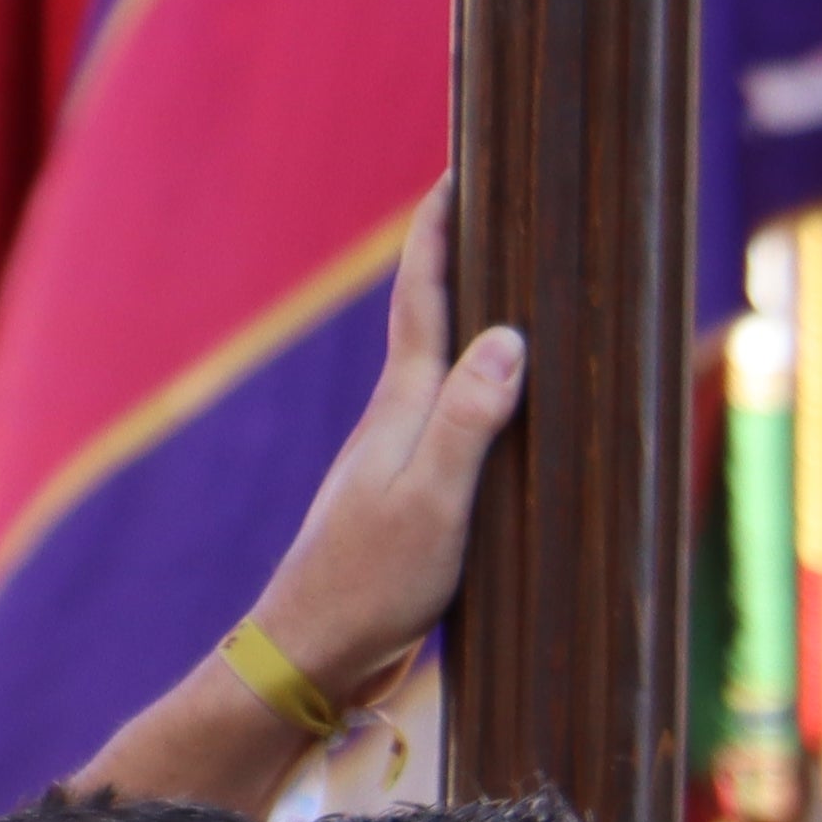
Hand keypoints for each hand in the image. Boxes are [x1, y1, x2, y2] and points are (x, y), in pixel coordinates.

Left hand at [242, 184, 526, 707]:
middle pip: (432, 319)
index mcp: (402, 405)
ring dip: (470, 323)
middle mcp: (396, 419)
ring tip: (511, 289)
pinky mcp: (405, 498)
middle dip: (462, 260)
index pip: (422, 296)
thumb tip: (510, 337)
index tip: (459, 168)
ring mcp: (396, 458)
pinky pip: (450, 420)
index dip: (440, 230)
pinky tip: (496, 405)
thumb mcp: (433, 502)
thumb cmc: (371, 582)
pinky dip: (475, 389)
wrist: (310, 652)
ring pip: (441, 370)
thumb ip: (469, 421)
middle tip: (496, 207)